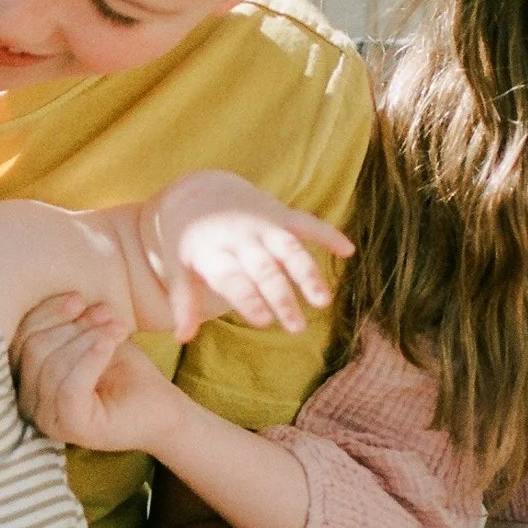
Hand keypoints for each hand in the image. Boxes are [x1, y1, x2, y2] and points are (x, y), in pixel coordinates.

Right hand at [15, 295, 188, 454]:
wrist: (162, 408)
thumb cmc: (125, 372)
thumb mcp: (93, 338)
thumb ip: (71, 322)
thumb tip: (72, 298)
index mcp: (29, 380)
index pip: (21, 340)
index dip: (48, 314)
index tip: (80, 299)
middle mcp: (31, 404)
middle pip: (34, 350)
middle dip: (72, 326)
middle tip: (106, 315)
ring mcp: (49, 420)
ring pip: (53, 366)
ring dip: (88, 338)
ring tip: (117, 328)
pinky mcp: (72, 428)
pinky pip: (71, 387)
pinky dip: (91, 358)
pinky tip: (111, 342)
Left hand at [146, 173, 351, 341]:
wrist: (199, 189)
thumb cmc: (189, 240)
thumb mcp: (179, 267)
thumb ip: (183, 301)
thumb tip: (182, 338)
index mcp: (212, 252)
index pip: (233, 278)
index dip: (248, 298)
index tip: (263, 321)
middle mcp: (240, 237)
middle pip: (264, 269)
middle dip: (281, 297)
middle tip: (295, 328)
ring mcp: (262, 224)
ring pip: (289, 249)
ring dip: (308, 274)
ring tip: (323, 302)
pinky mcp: (280, 214)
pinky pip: (307, 222)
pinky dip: (328, 234)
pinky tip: (348, 251)